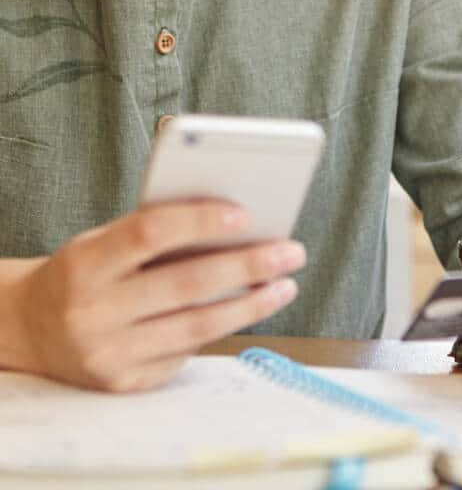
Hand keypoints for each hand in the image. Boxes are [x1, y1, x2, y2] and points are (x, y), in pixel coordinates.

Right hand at [11, 201, 305, 391]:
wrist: (32, 328)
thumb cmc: (85, 270)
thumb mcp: (103, 241)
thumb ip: (154, 232)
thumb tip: (234, 221)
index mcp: (85, 263)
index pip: (149, 233)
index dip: (199, 221)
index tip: (247, 214)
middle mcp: (93, 312)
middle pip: (185, 285)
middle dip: (248, 266)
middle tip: (292, 251)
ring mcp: (109, 355)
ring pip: (196, 326)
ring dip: (251, 304)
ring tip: (286, 284)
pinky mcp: (126, 384)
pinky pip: (185, 351)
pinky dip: (220, 327)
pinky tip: (246, 308)